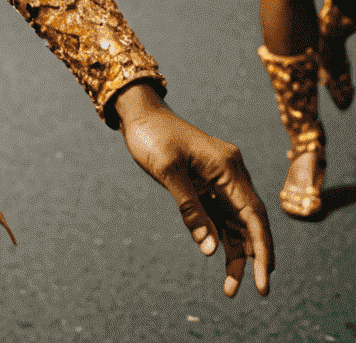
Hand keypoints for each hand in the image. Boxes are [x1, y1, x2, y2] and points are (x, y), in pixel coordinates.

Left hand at [115, 87, 273, 297]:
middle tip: (257, 291)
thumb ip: (190, 209)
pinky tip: (221, 261)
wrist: (139, 114)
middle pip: (250, 222)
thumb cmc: (152, 136)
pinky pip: (221, 216)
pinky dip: (222, 238)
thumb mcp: (168, 171)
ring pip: (236, 223)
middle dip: (254, 257)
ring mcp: (221, 179)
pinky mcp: (208, 184)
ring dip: (236, 253)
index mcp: (229, 167)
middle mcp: (231, 174)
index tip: (265, 278)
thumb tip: (211, 249)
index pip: (254, 214)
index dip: (262, 248)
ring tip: (230, 287)